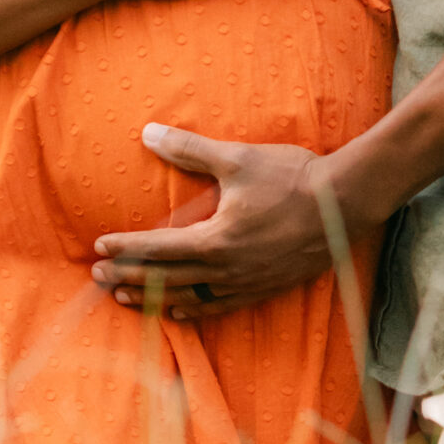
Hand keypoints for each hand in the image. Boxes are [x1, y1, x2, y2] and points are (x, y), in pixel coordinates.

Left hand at [91, 125, 378, 320]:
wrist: (345, 203)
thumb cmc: (291, 177)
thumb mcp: (237, 158)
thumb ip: (190, 149)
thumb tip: (149, 133)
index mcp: (215, 240)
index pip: (157, 248)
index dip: (126, 248)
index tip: (98, 248)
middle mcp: (226, 269)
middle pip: (166, 279)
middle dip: (129, 278)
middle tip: (98, 279)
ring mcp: (246, 283)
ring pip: (189, 298)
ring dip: (154, 298)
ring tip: (126, 299)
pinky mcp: (264, 289)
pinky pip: (219, 307)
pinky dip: (193, 310)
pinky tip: (179, 311)